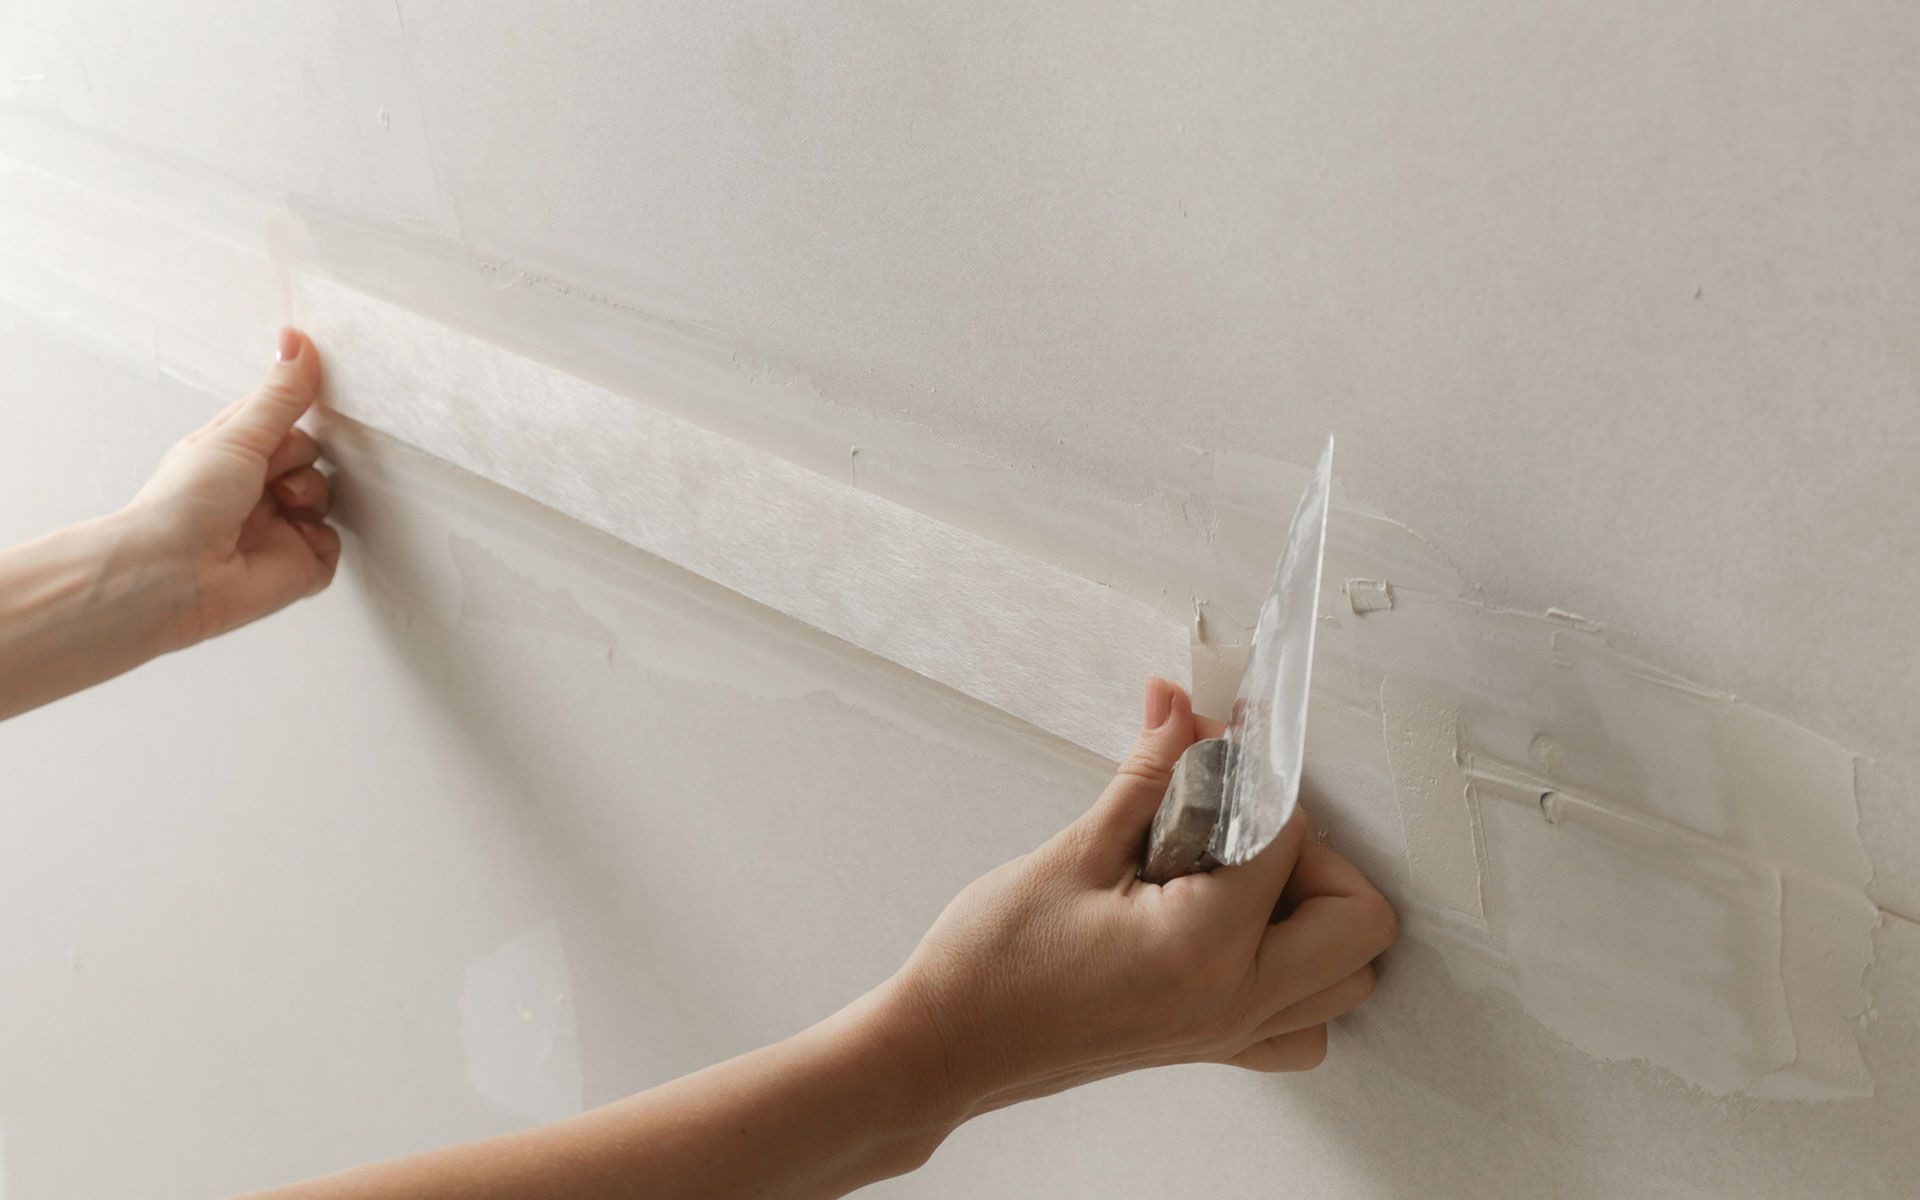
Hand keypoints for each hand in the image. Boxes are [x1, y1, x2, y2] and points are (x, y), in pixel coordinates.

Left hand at [124, 327, 340, 648]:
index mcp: (232, 456)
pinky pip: (332, 546)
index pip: (282, 421)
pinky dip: (322, 540)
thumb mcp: (238, 434)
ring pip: (325, 497)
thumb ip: (280, 394)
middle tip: (278, 465)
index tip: (313, 389)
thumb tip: (296, 341)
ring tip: (284, 503)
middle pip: (309, 457)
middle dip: (302, 457)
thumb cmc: (181, 506)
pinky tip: (296, 537)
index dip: (296, 410)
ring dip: (312, 495)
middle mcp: (254, 491)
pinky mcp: (297, 567)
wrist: (173, 576)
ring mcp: (277, 529)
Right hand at [893, 676, 1396, 1114]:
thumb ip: (1149, 775)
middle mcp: (1236, 998)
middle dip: (1317, 850)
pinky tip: (1245, 936)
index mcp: (1206, 944)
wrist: (946, 1044)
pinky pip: (1302, 1026)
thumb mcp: (1075, 851)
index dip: (1256, 776)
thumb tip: (1181, 710)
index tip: (1217, 744)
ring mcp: (1228, 1032)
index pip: (1289, 836)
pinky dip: (1301, 980)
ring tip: (1249, 874)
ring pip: (1346, 980)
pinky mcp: (1210, 1047)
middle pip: (1359, 919)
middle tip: (1246, 819)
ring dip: (1321, 916)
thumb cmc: (993, 963)